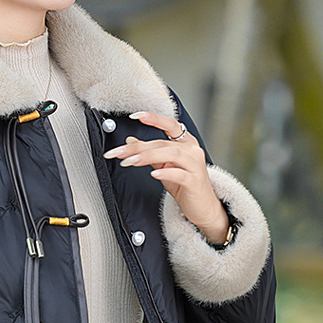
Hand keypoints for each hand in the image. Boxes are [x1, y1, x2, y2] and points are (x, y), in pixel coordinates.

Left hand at [103, 111, 229, 243]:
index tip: (135, 115)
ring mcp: (195, 165)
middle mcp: (192, 150)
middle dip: (138, 147)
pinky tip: (154, 174)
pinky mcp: (195, 182)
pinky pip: (180, 174)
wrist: (203, 208)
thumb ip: (149, 153)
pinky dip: (166, 172)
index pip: (169, 124)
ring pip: (172, 153)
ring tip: (131, 161)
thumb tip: (130, 141)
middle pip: (163, 143)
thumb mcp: (164, 166)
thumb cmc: (185, 186)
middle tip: (119, 152)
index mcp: (185, 143)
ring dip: (148, 156)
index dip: (153, 118)